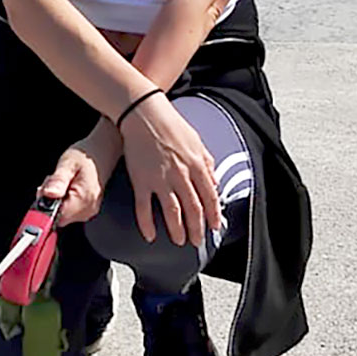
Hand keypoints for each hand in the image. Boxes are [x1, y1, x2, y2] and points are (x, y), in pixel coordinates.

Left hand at [39, 122, 121, 228]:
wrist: (102, 152)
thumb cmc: (86, 156)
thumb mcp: (68, 163)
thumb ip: (58, 180)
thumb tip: (48, 194)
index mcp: (84, 199)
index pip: (56, 216)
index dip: (45, 205)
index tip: (43, 191)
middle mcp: (88, 209)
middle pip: (58, 216)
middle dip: (50, 200)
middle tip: (54, 182)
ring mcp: (88, 211)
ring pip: (61, 214)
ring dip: (56, 200)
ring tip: (62, 182)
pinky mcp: (86, 209)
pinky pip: (68, 210)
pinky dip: (62, 200)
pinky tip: (66, 188)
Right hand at [119, 95, 221, 245]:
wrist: (145, 114)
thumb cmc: (171, 125)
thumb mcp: (197, 142)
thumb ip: (207, 165)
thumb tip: (215, 184)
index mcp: (197, 166)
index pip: (209, 197)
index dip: (212, 215)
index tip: (214, 227)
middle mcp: (181, 175)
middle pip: (193, 209)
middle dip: (197, 228)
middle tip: (196, 242)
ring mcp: (160, 179)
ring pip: (172, 212)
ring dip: (177, 230)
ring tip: (179, 241)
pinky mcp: (141, 180)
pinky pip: (144, 208)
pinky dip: (147, 224)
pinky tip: (150, 236)